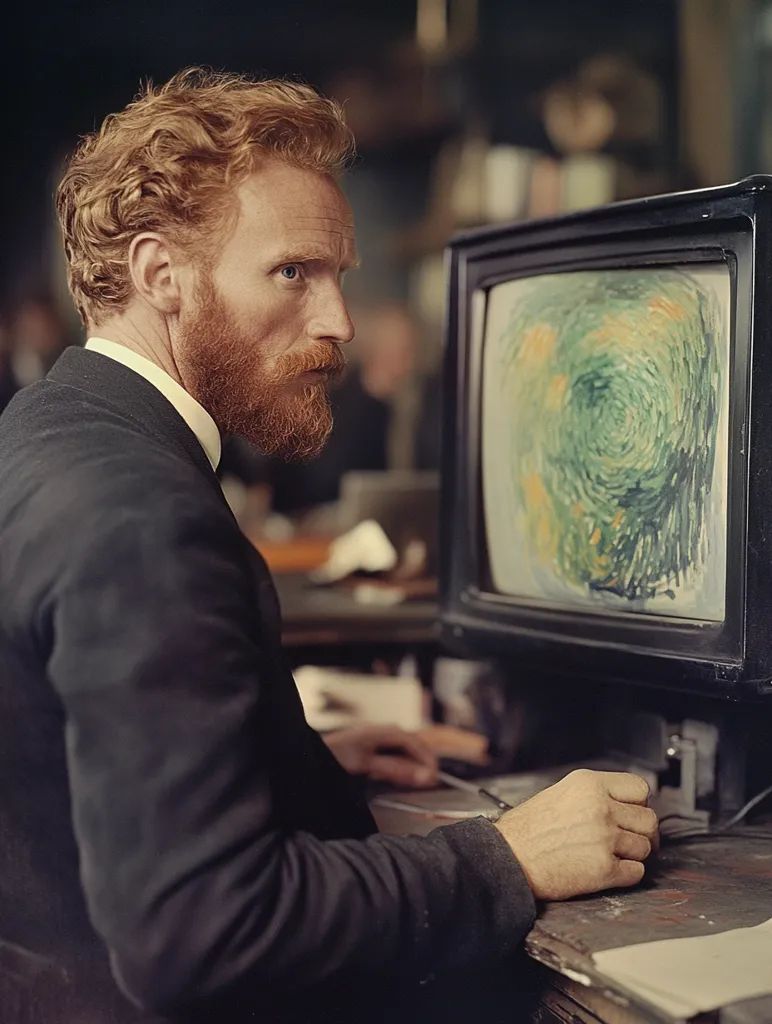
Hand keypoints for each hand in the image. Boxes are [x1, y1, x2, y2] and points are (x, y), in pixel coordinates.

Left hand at [323, 724, 437, 787]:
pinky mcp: (366, 749)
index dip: (427, 759)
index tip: (436, 776)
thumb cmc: (334, 757)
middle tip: (426, 782)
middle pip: (409, 747)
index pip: (415, 742)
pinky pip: (388, 756)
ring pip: (399, 752)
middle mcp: (380, 731)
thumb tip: (424, 774)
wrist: (306, 757)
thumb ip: (396, 769)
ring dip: (406, 767)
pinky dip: (394, 767)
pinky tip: (389, 777)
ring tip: (410, 782)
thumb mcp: (367, 764)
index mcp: (383, 731)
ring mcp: (373, 739)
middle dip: (418, 764)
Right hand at [495, 769, 658, 900]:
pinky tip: (610, 870)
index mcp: (589, 784)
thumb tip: (624, 806)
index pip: (640, 788)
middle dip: (642, 833)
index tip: (634, 813)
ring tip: (612, 855)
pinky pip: (636, 872)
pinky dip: (627, 874)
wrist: (508, 858)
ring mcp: (604, 838)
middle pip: (649, 820)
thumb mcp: (561, 793)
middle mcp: (601, 808)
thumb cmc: (528, 829)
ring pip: (644, 848)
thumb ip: (595, 795)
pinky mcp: (604, 869)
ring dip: (633, 854)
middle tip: (632, 840)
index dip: (639, 803)